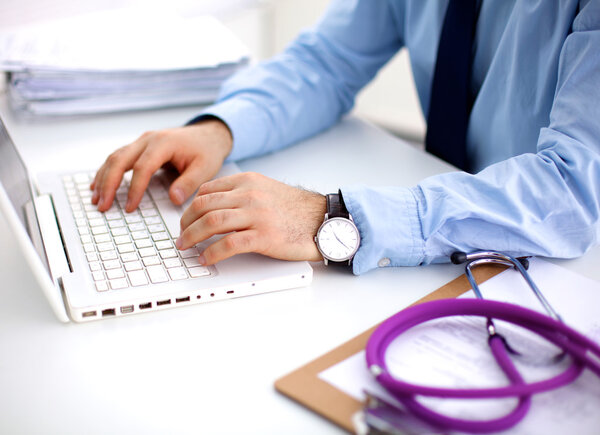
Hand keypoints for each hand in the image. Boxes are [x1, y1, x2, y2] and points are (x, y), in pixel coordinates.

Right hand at [90, 119, 232, 211]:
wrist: (208, 135)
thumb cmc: (206, 151)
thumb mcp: (205, 168)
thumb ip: (189, 183)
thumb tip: (173, 199)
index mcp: (164, 143)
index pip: (143, 167)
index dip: (134, 189)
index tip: (130, 207)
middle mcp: (148, 139)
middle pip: (120, 160)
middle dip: (109, 184)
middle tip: (103, 205)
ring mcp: (142, 141)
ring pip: (115, 158)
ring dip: (103, 178)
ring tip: (97, 199)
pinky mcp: (139, 147)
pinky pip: (118, 158)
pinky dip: (106, 172)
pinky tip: (98, 185)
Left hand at [176, 172, 325, 264]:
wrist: (324, 220)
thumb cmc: (296, 210)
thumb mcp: (267, 191)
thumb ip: (242, 194)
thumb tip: (215, 209)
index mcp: (248, 181)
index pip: (207, 190)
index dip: (190, 207)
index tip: (186, 220)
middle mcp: (250, 194)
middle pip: (204, 206)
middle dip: (186, 223)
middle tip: (181, 237)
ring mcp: (257, 215)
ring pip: (212, 222)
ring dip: (192, 237)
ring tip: (185, 247)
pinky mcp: (264, 236)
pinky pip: (229, 244)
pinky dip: (212, 252)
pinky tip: (206, 258)